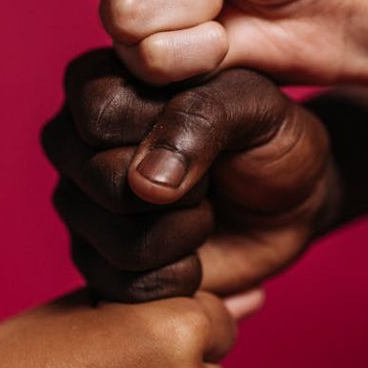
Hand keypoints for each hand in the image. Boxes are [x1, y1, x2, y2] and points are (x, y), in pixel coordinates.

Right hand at [42, 50, 336, 307]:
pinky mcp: (96, 262)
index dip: (165, 129)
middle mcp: (74, 143)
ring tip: (205, 213)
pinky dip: (179, 276)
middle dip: (183, 188)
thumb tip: (145, 183)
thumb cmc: (269, 136)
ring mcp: (79, 205)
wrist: (293, 198)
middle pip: (101, 179)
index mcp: (98, 82)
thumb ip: (201, 118)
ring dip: (185, 234)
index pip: (100, 110)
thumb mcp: (254, 105)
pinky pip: (123, 286)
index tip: (208, 126)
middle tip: (211, 177)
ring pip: (113, 241)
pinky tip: (196, 255)